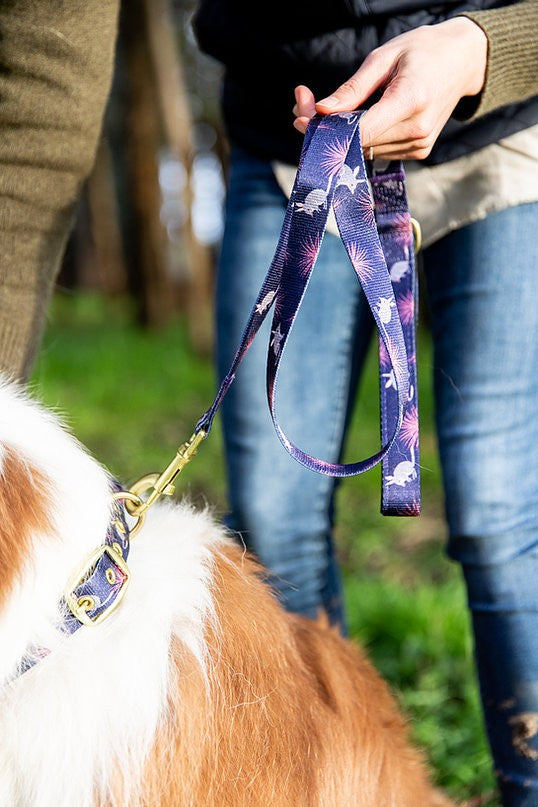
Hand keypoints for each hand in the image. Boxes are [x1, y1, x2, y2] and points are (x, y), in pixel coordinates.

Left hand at [293, 18, 487, 159]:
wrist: (464, 62)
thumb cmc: (422, 51)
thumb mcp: (385, 57)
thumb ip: (353, 89)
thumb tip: (322, 112)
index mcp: (411, 100)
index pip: (363, 130)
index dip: (330, 130)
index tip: (302, 121)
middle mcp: (417, 129)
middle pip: (359, 142)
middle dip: (327, 129)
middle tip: (301, 106)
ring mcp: (419, 145)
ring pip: (365, 149)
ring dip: (341, 135)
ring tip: (326, 110)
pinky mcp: (418, 152)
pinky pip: (378, 150)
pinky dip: (360, 138)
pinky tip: (352, 120)